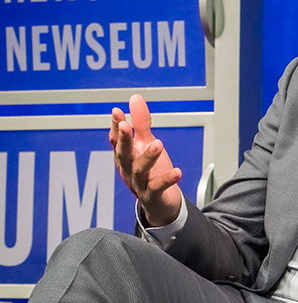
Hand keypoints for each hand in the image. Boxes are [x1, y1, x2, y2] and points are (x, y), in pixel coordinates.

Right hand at [109, 94, 182, 226]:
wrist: (161, 203)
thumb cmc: (152, 171)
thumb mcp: (146, 144)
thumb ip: (141, 123)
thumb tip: (135, 98)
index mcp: (126, 156)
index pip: (117, 140)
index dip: (116, 126)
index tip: (116, 112)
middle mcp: (128, 170)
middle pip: (123, 154)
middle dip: (124, 140)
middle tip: (126, 125)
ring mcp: (138, 184)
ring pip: (138, 170)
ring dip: (147, 157)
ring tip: (158, 144)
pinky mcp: (152, 196)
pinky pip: (157, 188)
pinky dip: (166, 180)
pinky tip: (177, 172)